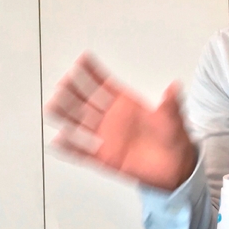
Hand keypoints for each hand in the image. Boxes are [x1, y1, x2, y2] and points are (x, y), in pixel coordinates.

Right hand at [44, 53, 197, 190]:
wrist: (176, 169)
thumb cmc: (174, 140)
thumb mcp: (174, 121)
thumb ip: (171, 106)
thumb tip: (174, 88)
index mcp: (126, 105)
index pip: (105, 85)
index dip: (93, 72)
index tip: (81, 60)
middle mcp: (112, 118)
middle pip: (86, 101)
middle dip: (73, 91)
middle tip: (62, 83)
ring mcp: (107, 138)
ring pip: (80, 123)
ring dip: (66, 115)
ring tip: (52, 106)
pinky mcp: (105, 158)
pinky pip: (84, 152)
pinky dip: (71, 147)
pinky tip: (58, 141)